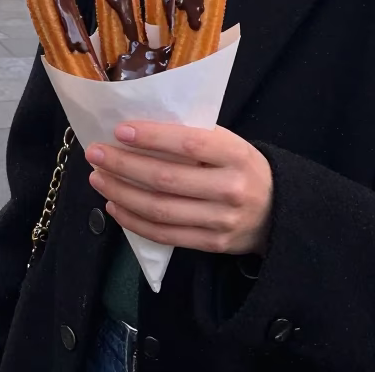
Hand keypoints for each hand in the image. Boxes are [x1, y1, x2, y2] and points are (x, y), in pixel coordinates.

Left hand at [85, 122, 272, 255]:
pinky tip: (115, 205)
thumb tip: (140, 129)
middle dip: (124, 166)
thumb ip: (196, 137)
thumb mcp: (230, 144)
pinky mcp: (212, 245)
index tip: (120, 130)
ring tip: (98, 178)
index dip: (153, 138)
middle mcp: (230, 188)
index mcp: (235, 154)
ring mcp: (221, 220)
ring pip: (161, 210)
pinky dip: (135, 221)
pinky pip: (165, 235)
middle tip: (95, 153)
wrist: (278, 211)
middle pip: (167, 179)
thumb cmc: (242, 168)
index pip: (189, 144)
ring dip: (122, 193)